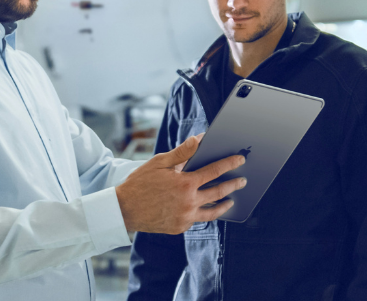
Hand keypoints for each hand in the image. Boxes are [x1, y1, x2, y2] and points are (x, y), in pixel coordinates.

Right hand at [115, 134, 246, 233]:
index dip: (229, 163)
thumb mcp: (160, 162)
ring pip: (212, 211)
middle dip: (233, 185)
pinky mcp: (180, 227)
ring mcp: (185, 217)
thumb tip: (199, 139)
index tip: (240, 160)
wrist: (124, 210)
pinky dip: (204, 213)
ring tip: (231, 200)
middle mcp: (188, 202)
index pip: (214, 171)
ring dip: (224, 205)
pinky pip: (197, 219)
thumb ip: (182, 152)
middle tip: (242, 181)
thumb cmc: (140, 184)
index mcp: (185, 183)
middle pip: (218, 192)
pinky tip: (208, 209)